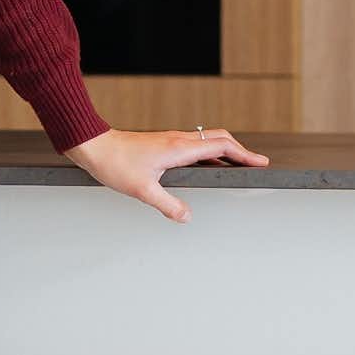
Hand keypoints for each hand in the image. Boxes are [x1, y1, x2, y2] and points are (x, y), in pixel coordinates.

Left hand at [65, 126, 268, 224]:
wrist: (94, 146)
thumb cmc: (115, 163)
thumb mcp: (142, 191)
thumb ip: (167, 205)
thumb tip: (187, 216)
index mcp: (179, 148)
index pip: (221, 147)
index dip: (244, 155)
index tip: (260, 162)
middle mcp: (178, 140)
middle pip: (219, 138)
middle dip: (240, 150)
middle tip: (254, 162)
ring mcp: (171, 139)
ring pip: (207, 139)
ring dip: (225, 149)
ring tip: (236, 164)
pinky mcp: (163, 142)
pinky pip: (194, 144)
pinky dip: (208, 151)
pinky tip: (205, 164)